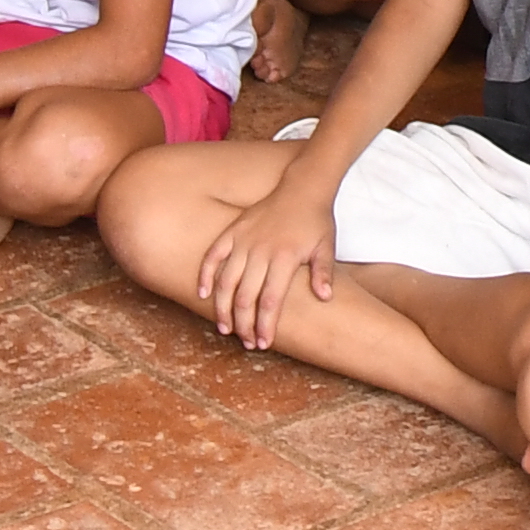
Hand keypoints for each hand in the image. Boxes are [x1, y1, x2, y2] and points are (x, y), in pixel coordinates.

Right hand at [196, 175, 337, 346]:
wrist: (302, 186)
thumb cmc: (316, 220)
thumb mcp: (326, 247)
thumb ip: (323, 273)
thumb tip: (325, 298)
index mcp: (285, 258)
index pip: (270, 301)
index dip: (265, 326)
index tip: (263, 343)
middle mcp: (261, 251)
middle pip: (246, 297)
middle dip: (244, 324)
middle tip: (246, 342)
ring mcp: (244, 240)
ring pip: (226, 281)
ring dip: (223, 308)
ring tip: (225, 328)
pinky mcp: (233, 231)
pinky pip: (213, 255)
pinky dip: (206, 275)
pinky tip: (203, 294)